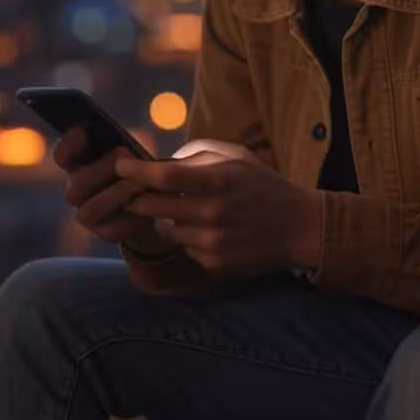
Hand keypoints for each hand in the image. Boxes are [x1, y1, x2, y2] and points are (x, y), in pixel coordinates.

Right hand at [52, 125, 171, 253]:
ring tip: (142, 183)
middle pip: (77, 182)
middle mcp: (78, 190)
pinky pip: (111, 230)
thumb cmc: (142, 172)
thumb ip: (123, 149)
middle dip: (103, 168)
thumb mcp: (134, 155)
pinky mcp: (105, 233)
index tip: (85, 131)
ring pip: (90, 209)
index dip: (69, 144)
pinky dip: (130, 220)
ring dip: (118, 194)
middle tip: (127, 154)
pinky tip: (146, 212)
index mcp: (80, 165)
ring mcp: (88, 214)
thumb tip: (123, 148)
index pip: (63, 156)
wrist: (158, 207)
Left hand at [114, 139, 321, 280]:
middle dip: (136, 197)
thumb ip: (197, 154)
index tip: (119, 166)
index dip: (134, 171)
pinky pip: (184, 248)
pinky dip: (189, 239)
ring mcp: (211, 243)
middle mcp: (211, 213)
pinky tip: (213, 231)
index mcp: (218, 181)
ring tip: (195, 211)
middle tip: (132, 190)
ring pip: (166, 229)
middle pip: (151, 206)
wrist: (300, 229)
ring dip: (169, 219)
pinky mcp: (213, 264)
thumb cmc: (265, 186)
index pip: (162, 177)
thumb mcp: (237, 157)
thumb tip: (159, 162)